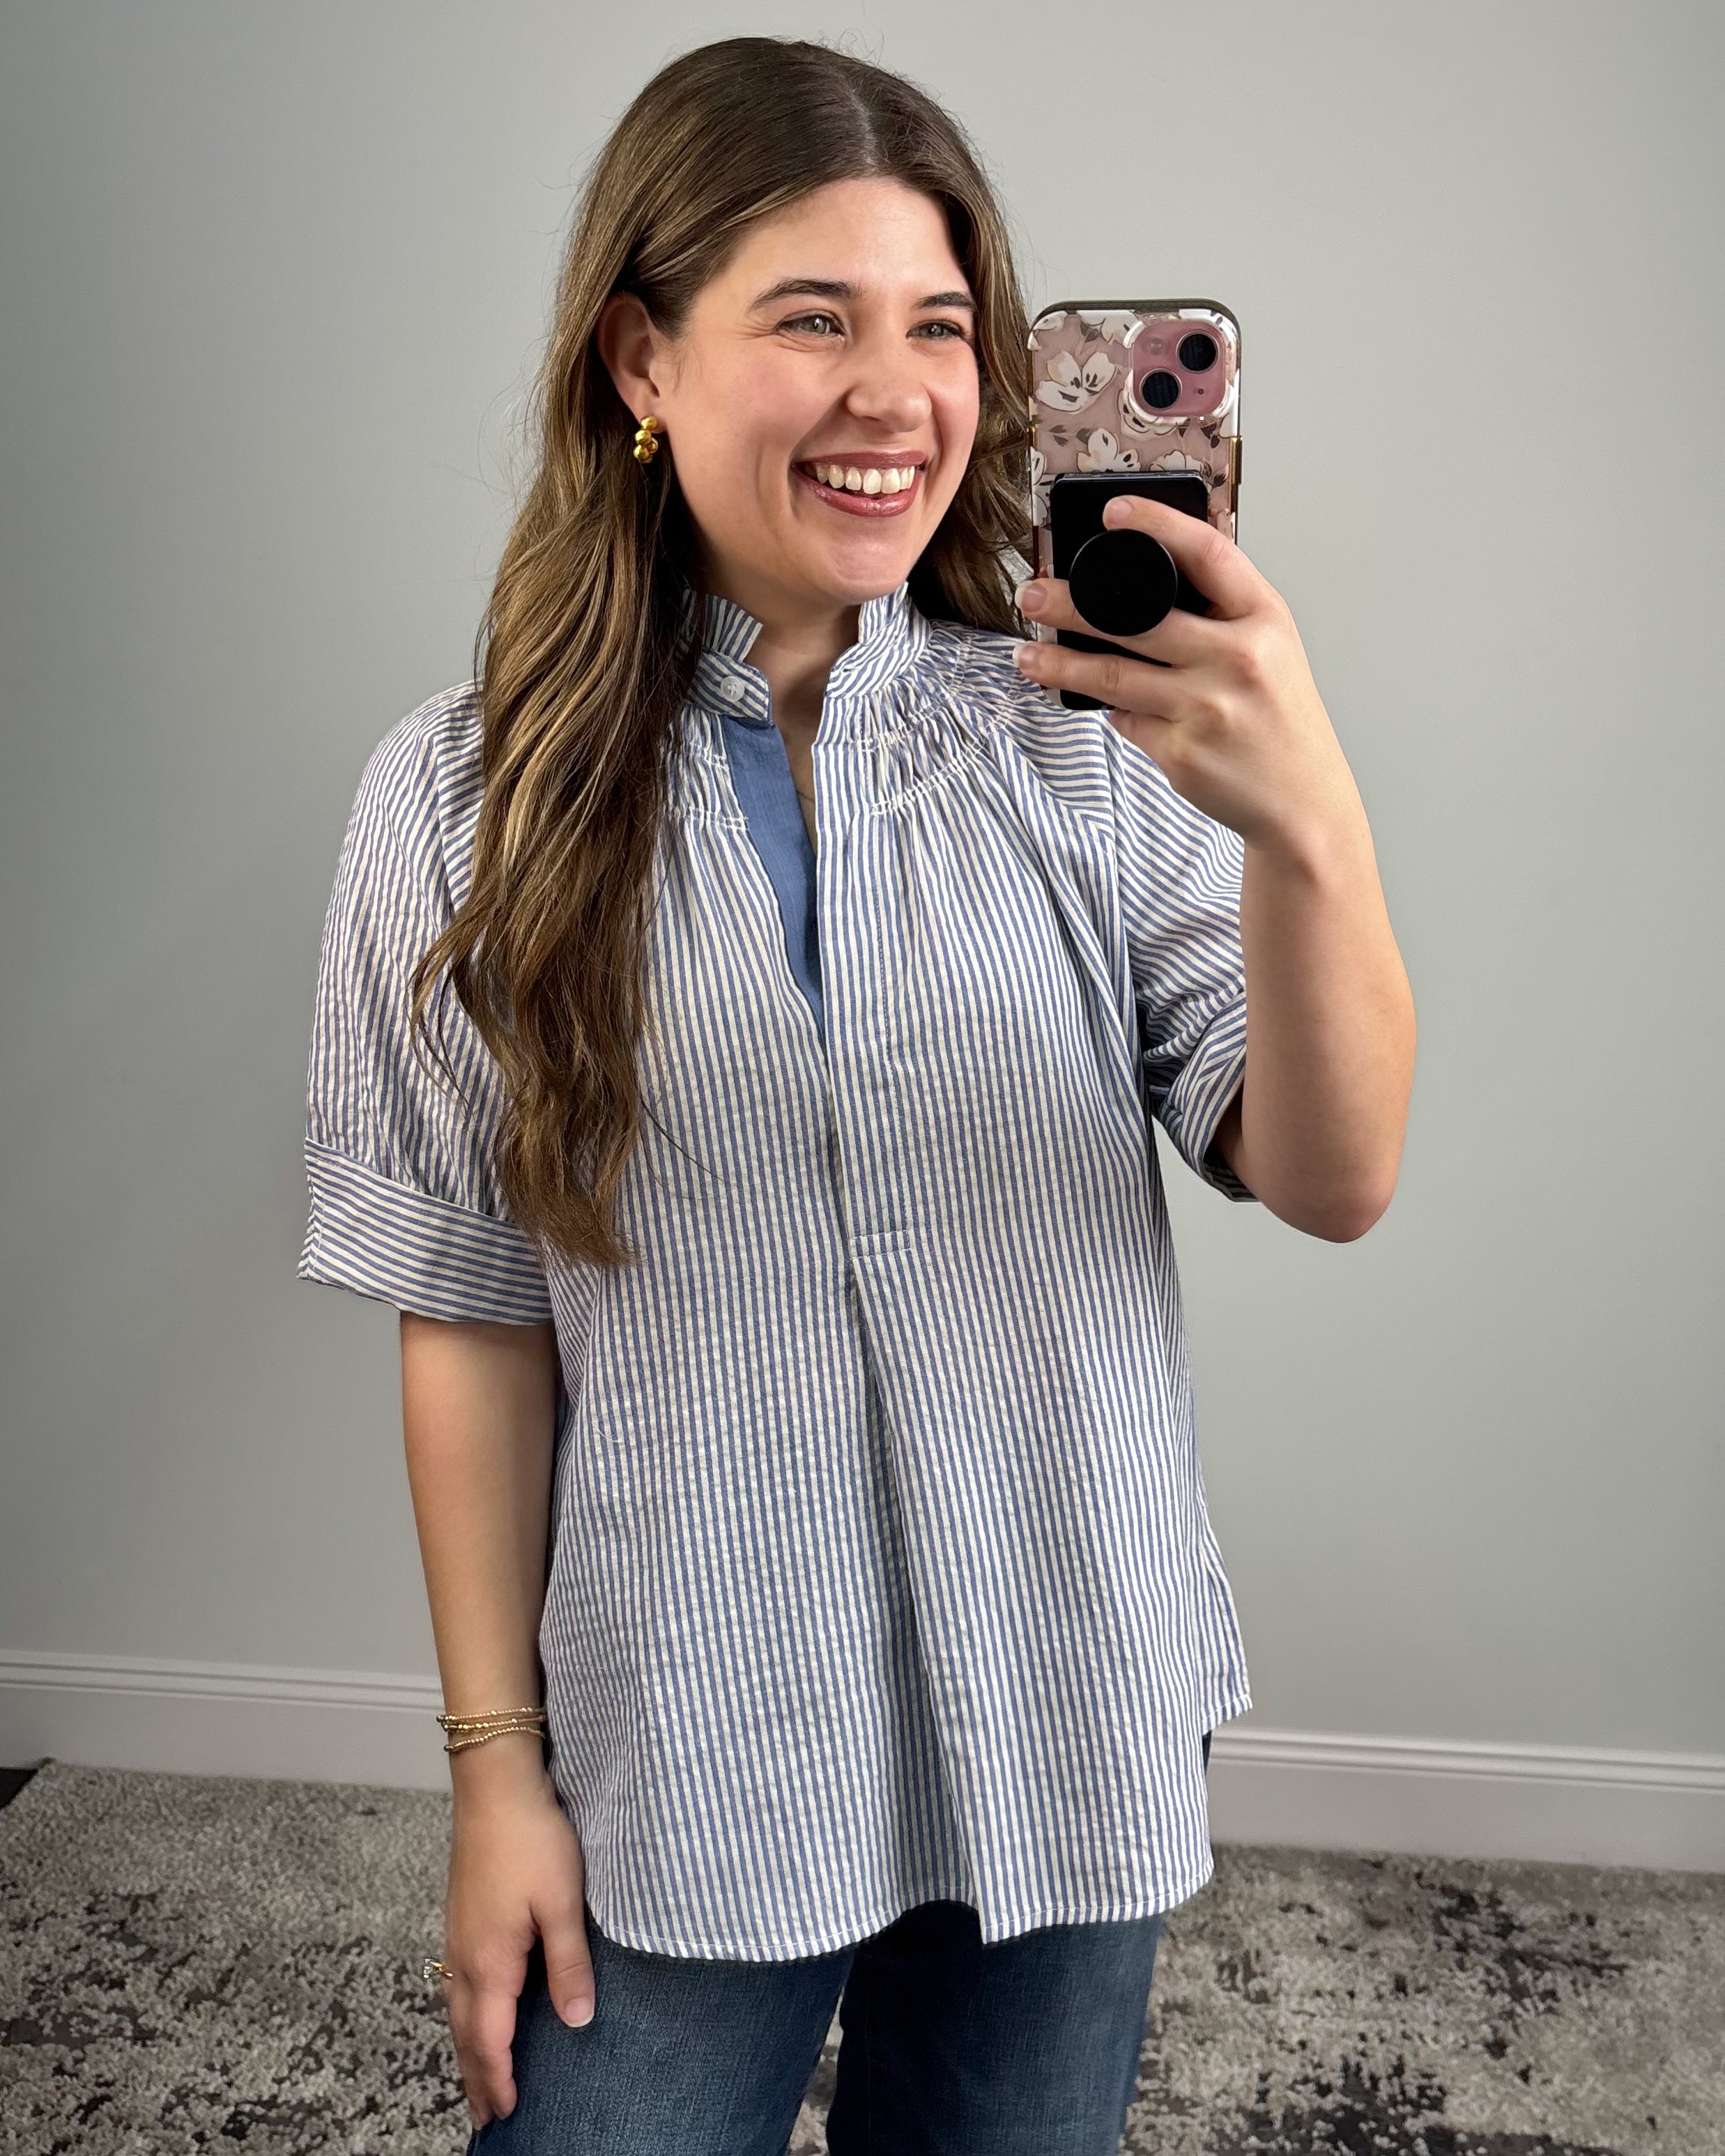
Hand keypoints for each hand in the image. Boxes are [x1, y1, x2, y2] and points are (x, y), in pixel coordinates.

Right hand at [442, 1755, 593, 2128]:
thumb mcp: (562, 1901)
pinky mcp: (461, 1915)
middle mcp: (464, 1955)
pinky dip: (463, 2013)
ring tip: (476, 2075)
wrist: (494, 1783)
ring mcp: (457, 1934)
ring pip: (456, 2008)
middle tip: (485, 2116)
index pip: (491, 2039)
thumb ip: (569, 1964)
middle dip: (475, 2077)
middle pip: (465, 2033)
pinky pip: (455, 1982)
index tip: (506, 2113)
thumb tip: (577, 2022)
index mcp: (490, 1961)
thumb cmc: (532, 1838)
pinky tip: (475, 2009)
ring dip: (466, 2047)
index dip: (498, 2079)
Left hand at [1013, 494, 1366, 867]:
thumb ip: (1221, 615)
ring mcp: (1207, 707)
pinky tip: (1101, 705)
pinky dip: (1112, 710)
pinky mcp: (1181, 752)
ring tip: (1026, 656)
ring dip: (1060, 665)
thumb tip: (1140, 588)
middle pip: (1138, 618)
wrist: (1303, 801)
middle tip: (1031, 594)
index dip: (1158, 524)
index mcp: (1264, 619)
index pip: (1208, 553)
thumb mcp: (1271, 649)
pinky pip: (1126, 720)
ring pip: (1113, 675)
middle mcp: (1238, 658)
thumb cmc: (1280, 719)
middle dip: (1072, 605)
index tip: (1114, 511)